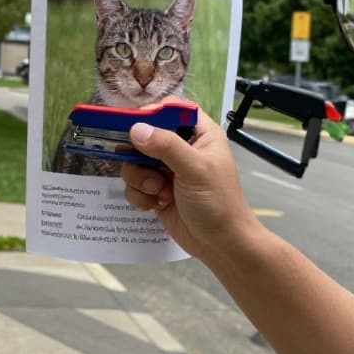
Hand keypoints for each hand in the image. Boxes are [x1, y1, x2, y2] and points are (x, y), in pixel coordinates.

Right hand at [120, 107, 263, 260]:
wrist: (220, 244)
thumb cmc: (218, 203)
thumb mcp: (195, 170)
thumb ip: (166, 147)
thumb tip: (135, 129)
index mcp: (199, 135)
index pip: (171, 110)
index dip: (151, 114)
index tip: (134, 127)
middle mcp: (181, 149)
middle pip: (144, 136)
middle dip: (138, 154)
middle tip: (137, 163)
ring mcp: (166, 171)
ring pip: (133, 162)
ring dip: (139, 179)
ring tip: (157, 192)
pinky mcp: (155, 191)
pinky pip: (133, 185)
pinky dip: (139, 195)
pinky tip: (155, 205)